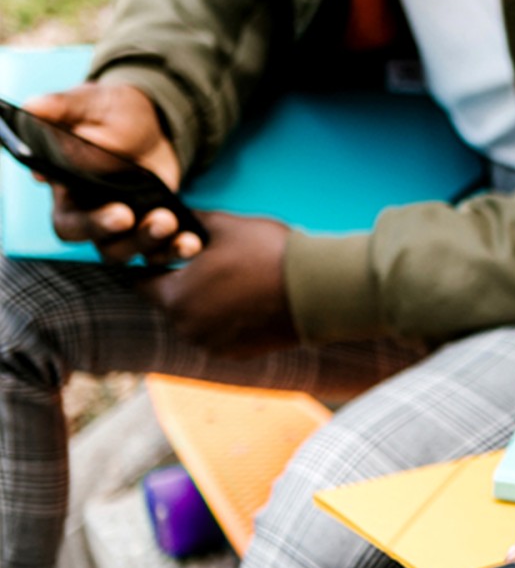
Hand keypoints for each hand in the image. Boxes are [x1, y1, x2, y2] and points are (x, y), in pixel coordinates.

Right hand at [22, 83, 200, 261]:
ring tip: (171, 221)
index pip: (69, 222)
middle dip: (128, 238)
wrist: (152, 122)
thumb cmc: (109, 112)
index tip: (122, 214)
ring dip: (153, 244)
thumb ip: (62, 107)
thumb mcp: (88, 103)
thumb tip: (35, 107)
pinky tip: (193, 240)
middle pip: (102, 243)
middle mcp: (92, 214)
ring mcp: (125, 225)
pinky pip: (161, 251)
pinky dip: (176, 250)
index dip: (91, 225)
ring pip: (131, 252)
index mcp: (67, 191)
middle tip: (156, 219)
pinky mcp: (152, 227)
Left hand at [137, 212, 298, 356]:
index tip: (168, 254)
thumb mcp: (226, 225)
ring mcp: (212, 345)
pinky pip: (220, 335)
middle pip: (171, 302)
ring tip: (235, 282)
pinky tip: (251, 302)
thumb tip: (173, 213)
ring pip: (196, 320)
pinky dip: (229, 321)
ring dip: (207, 304)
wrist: (320, 290)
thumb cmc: (270, 253)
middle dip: (184, 284)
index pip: (141, 281)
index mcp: (174, 296)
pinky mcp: (238, 354)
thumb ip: (191, 221)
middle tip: (210, 265)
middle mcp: (186, 327)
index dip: (153, 263)